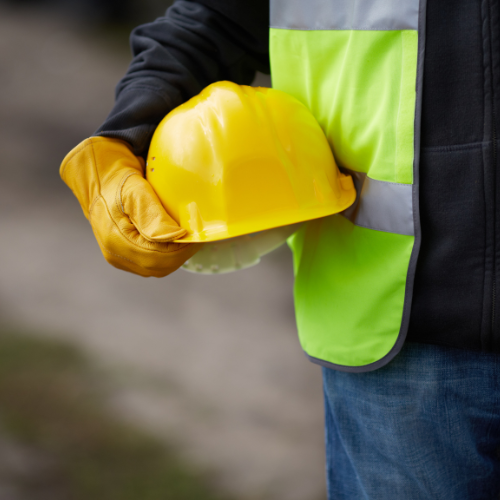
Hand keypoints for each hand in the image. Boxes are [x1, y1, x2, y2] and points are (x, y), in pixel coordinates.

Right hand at [60, 137, 198, 276]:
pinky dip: (166, 256)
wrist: (101, 182)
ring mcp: (119, 258)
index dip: (180, 250)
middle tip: (196, 237)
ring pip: (156, 268)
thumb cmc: (119, 181)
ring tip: (188, 239)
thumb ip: (154, 216)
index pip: (157, 257)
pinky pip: (151, 264)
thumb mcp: (136, 191)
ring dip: (175, 256)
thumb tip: (177, 236)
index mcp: (116, 240)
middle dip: (181, 254)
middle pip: (158, 267)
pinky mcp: (124, 257)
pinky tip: (175, 241)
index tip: (196, 236)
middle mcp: (115, 254)